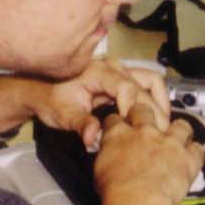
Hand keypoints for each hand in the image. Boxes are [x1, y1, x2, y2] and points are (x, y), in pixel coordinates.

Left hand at [32, 60, 171, 150]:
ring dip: (161, 102)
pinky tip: (156, 118)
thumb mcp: (63, 114)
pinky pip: (146, 85)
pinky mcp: (122, 79)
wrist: (41, 89)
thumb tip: (92, 137)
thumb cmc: (50, 98)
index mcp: (98, 72)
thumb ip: (80, 124)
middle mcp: (112, 67)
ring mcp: (119, 71)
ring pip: (151, 81)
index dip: (134, 109)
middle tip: (160, 135)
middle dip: (154, 111)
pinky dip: (155, 100)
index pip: (126, 88)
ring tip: (163, 125)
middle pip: (145, 85)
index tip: (136, 130)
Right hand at [92, 101, 204, 204]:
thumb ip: (107, 155)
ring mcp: (168, 143)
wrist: (135, 202)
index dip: (118, 122)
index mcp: (119, 135)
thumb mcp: (99, 170)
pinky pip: (198, 149)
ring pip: (180, 125)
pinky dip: (196, 154)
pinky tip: (192, 158)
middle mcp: (144, 132)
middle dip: (146, 115)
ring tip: (178, 138)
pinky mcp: (186, 157)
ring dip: (180, 131)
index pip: (115, 119)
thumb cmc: (116, 193)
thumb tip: (110, 157)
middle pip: (145, 111)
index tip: (120, 127)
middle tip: (146, 125)